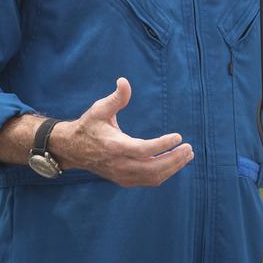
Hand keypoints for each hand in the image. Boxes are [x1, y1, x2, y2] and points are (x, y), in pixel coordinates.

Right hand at [50, 77, 193, 186]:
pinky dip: (164, 173)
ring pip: (153, 177)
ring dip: (172, 167)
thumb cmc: (89, 126)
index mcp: (114, 146)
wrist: (73, 150)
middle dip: (174, 159)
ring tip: (187, 155)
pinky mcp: (124, 180)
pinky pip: (148, 181)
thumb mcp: (99, 109)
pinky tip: (174, 162)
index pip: (143, 150)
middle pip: (152, 168)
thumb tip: (124, 81)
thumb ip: (116, 98)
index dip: (162, 145)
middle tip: (189, 148)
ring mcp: (122, 175)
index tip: (178, 136)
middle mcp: (119, 164)